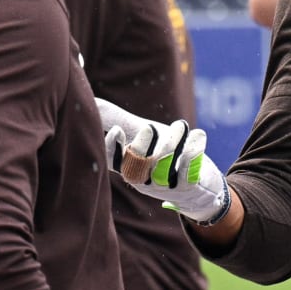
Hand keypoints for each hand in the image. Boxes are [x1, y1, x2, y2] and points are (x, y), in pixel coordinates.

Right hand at [98, 98, 230, 224]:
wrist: (200, 185)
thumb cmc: (165, 153)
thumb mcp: (140, 133)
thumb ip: (117, 118)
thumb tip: (91, 101)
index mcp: (129, 167)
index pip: (114, 164)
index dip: (112, 149)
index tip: (117, 129)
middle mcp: (145, 180)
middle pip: (136, 169)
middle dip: (141, 147)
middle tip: (150, 127)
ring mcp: (166, 187)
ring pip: (163, 168)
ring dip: (172, 143)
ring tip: (181, 124)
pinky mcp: (188, 188)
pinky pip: (188, 173)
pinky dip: (193, 151)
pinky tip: (198, 135)